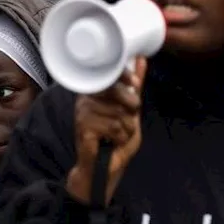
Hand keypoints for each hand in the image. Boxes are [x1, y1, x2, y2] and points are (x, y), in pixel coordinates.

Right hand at [66, 57, 145, 205]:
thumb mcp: (131, 108)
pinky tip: (111, 141)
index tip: (134, 84)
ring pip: (119, 112)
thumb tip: (140, 58)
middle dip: (131, 108)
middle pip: (117, 92)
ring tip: (116, 133)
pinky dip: (120, 136)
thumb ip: (135, 85)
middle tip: (126, 120)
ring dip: (126, 127)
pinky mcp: (83, 127)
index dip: (125, 76)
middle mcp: (86, 98)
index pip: (111, 75)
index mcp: (96, 90)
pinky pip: (114, 126)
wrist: (106, 165)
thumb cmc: (117, 136)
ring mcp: (82, 112)